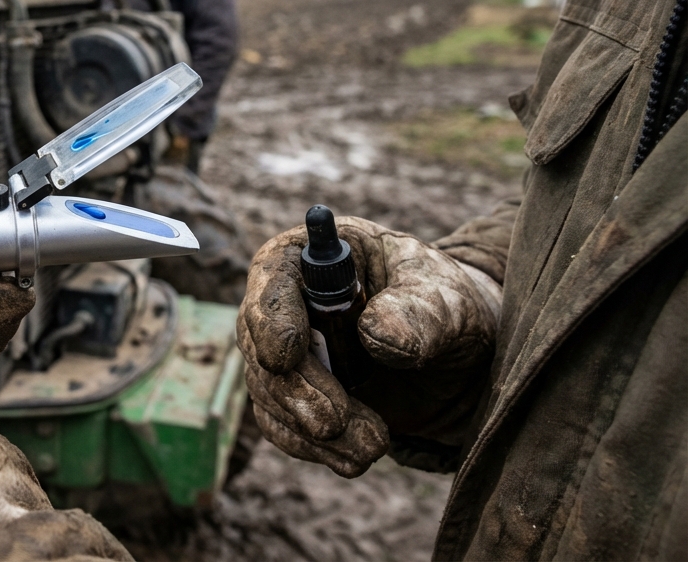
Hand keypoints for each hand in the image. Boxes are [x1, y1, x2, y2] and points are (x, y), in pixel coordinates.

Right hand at [236, 216, 500, 476]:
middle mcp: (286, 301)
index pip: (272, 275)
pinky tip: (354, 459)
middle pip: (260, 343)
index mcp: (313, 257)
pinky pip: (282, 425)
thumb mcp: (447, 299)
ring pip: (269, 392)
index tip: (286, 356)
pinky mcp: (294, 396)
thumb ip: (419, 310)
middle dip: (296, 390)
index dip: (272, 315)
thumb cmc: (445, 306)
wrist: (456, 359)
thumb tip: (376, 331)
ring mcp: (283, 351)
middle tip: (334, 424)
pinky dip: (314, 448)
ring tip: (373, 447)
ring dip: (311, 428)